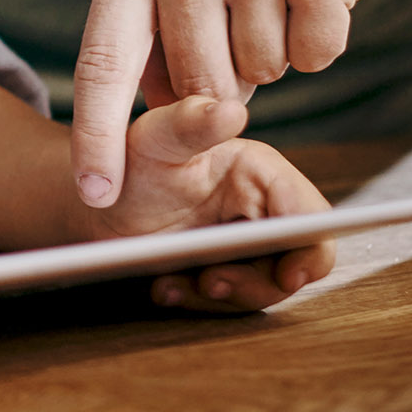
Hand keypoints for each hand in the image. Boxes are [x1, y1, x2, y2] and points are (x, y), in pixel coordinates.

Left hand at [70, 0, 411, 208]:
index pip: (103, 63)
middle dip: (224, 76)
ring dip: (275, 46)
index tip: (93, 194)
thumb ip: (151, 17)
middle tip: (239, 12)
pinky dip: (320, 35)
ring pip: (261, 76)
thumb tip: (161, 107)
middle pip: (199, 87)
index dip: (97, 136)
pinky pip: (316, 57)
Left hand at [86, 92, 335, 312]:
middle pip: (292, 259)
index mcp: (258, 172)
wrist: (99, 206)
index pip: (307, 212)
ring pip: (262, 286)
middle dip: (256, 280)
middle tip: (211, 281)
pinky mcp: (226, 272)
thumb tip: (231, 111)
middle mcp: (261, 208)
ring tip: (174, 282)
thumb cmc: (131, 163)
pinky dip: (198, 300)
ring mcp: (245, 244)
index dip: (311, 247)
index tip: (290, 276)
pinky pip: (229, 300)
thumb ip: (189, 122)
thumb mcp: (153, 139)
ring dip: (221, 294)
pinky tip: (165, 287)